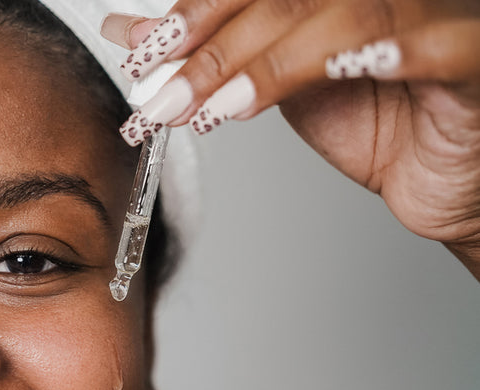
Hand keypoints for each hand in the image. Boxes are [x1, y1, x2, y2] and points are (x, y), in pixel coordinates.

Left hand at [102, 0, 479, 275]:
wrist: (447, 183)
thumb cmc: (381, 124)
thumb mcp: (278, 82)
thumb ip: (217, 53)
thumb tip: (134, 34)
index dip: (200, 11)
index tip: (145, 53)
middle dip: (214, 45)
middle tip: (162, 94)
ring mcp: (439, 13)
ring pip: (347, 14)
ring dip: (267, 62)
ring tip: (215, 109)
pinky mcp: (473, 57)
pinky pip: (429, 46)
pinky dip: (373, 56)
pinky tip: (329, 76)